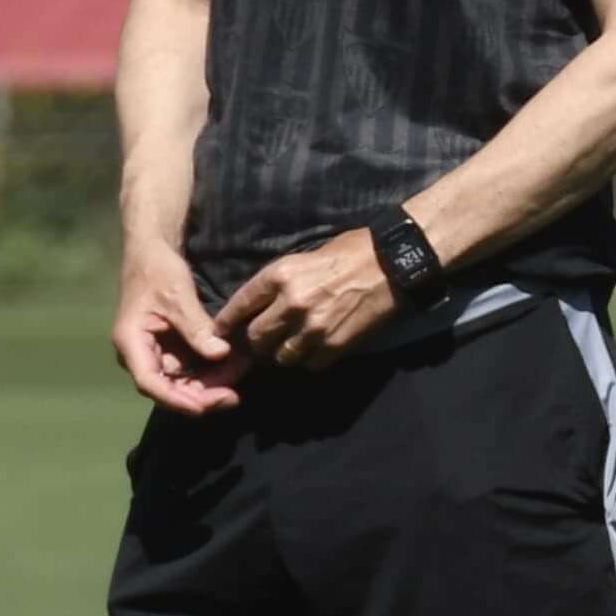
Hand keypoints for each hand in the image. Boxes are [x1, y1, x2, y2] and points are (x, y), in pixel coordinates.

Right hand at [113, 243, 250, 413]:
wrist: (152, 253)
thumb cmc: (158, 270)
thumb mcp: (178, 296)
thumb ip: (196, 327)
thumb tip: (220, 354)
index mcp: (131, 342)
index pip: (150, 382)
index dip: (176, 399)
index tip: (205, 406)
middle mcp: (140, 355)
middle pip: (168, 389)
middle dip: (201, 396)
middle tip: (233, 397)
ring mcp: (156, 354)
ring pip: (182, 382)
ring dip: (210, 385)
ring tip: (240, 380)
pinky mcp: (170, 350)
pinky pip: (191, 369)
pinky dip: (211, 370)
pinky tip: (236, 367)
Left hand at [216, 227, 406, 371]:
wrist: (394, 263)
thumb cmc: (351, 251)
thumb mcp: (305, 257)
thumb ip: (280, 282)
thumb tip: (259, 306)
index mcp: (280, 275)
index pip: (239, 306)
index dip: (226, 323)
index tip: (221, 332)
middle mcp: (292, 303)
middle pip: (256, 339)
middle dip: (257, 342)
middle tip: (264, 340)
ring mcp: (314, 328)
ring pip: (281, 357)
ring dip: (283, 353)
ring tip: (292, 344)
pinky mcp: (336, 345)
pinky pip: (310, 364)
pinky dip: (311, 359)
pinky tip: (318, 347)